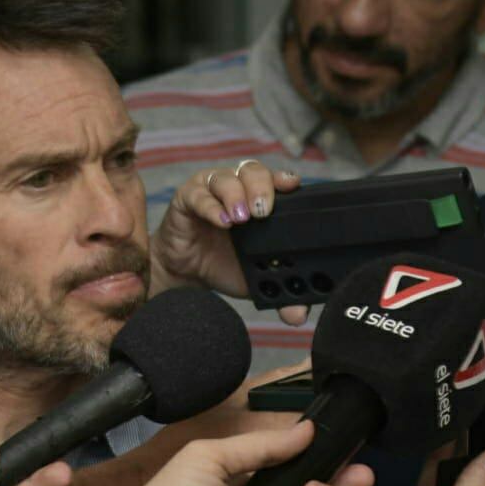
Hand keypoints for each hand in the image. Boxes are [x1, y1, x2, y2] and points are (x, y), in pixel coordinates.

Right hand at [149, 160, 307, 325]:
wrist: (186, 274)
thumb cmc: (223, 265)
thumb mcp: (256, 280)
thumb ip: (280, 294)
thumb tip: (298, 315)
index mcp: (260, 200)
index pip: (276, 180)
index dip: (285, 179)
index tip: (292, 187)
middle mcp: (238, 188)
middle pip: (253, 170)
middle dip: (262, 187)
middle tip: (264, 211)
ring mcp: (211, 189)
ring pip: (227, 176)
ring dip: (237, 194)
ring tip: (241, 218)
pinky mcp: (187, 197)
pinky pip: (198, 194)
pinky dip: (211, 205)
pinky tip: (220, 220)